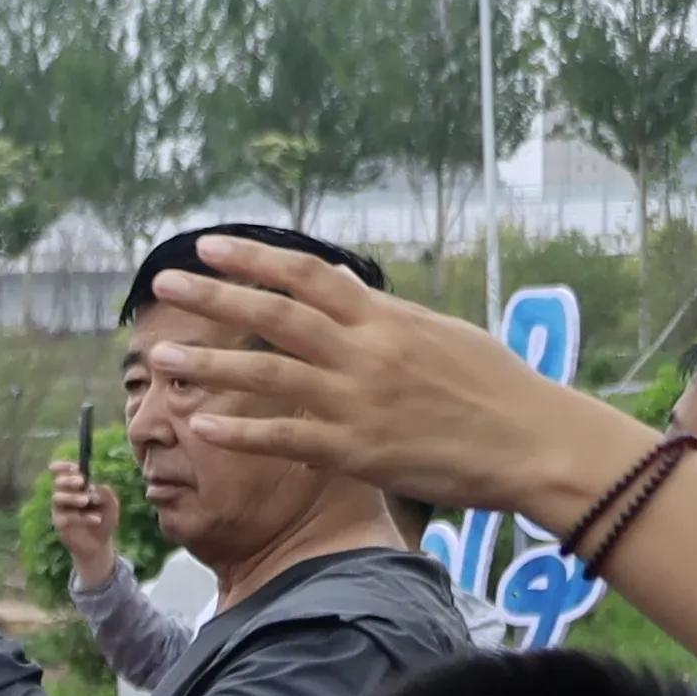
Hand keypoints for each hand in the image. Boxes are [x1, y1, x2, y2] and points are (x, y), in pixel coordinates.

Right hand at [46, 459, 122, 579]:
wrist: (101, 544)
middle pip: (58, 483)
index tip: (74, 467)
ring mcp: (60, 510)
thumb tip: (93, 489)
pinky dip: (82, 517)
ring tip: (86, 501)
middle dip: (68, 480)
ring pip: (57, 498)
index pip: (64, 473)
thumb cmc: (105, 520)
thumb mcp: (111, 504)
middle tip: (81, 482)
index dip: (64, 467)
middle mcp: (65, 496)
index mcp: (77, 488)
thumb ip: (106, 492)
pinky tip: (95, 520)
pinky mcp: (59, 524)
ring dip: (72, 497)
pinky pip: (65, 517)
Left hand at [143, 229, 632, 514]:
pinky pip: (285, 437)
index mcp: (385, 318)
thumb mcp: (440, 333)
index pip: (307, 275)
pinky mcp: (356, 450)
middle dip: (214, 297)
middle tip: (163, 283)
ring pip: (266, 374)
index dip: (253, 258)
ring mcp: (357, 401)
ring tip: (159, 358)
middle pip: (274, 315)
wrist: (537, 442)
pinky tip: (199, 425)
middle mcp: (365, 352)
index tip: (208, 245)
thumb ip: (379, 310)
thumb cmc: (496, 387)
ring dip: (208, 364)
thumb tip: (333, 275)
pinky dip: (239, 431)